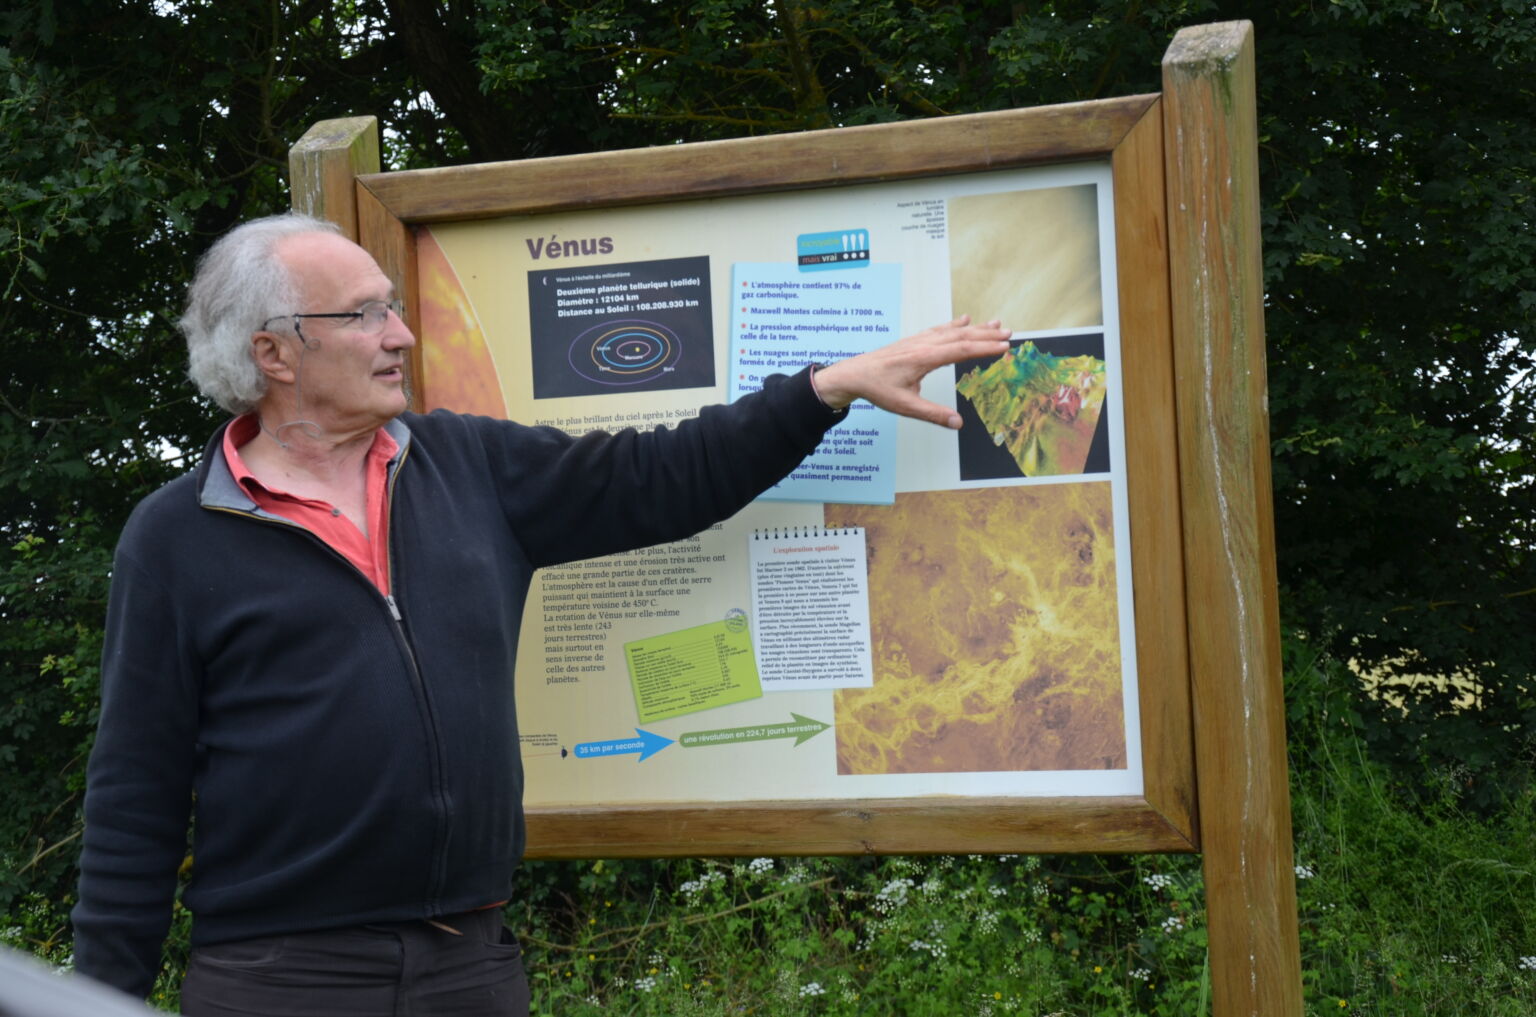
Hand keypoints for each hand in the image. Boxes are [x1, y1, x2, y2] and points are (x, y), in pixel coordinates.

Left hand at [811, 315, 1012, 428]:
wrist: (854, 374)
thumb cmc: (878, 389)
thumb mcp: (905, 406)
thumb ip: (933, 414)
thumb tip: (958, 424)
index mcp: (924, 358)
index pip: (962, 351)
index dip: (985, 348)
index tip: (1005, 347)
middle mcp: (924, 344)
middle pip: (962, 336)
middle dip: (987, 334)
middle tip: (1009, 333)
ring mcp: (919, 340)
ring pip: (952, 331)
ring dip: (976, 327)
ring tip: (996, 323)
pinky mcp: (914, 340)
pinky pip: (940, 329)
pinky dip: (955, 324)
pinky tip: (964, 320)